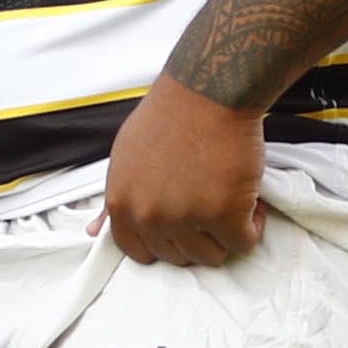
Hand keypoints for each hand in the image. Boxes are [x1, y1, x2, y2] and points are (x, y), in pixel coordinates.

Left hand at [101, 78, 266, 266]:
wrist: (209, 92)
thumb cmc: (171, 115)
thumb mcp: (126, 156)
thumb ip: (118, 197)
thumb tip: (95, 230)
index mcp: (122, 204)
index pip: (136, 250)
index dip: (162, 242)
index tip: (179, 230)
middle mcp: (149, 216)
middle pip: (177, 256)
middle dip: (196, 236)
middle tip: (210, 207)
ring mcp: (187, 219)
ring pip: (210, 255)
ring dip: (224, 234)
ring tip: (230, 201)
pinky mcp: (225, 214)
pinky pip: (244, 242)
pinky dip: (252, 225)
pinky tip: (250, 201)